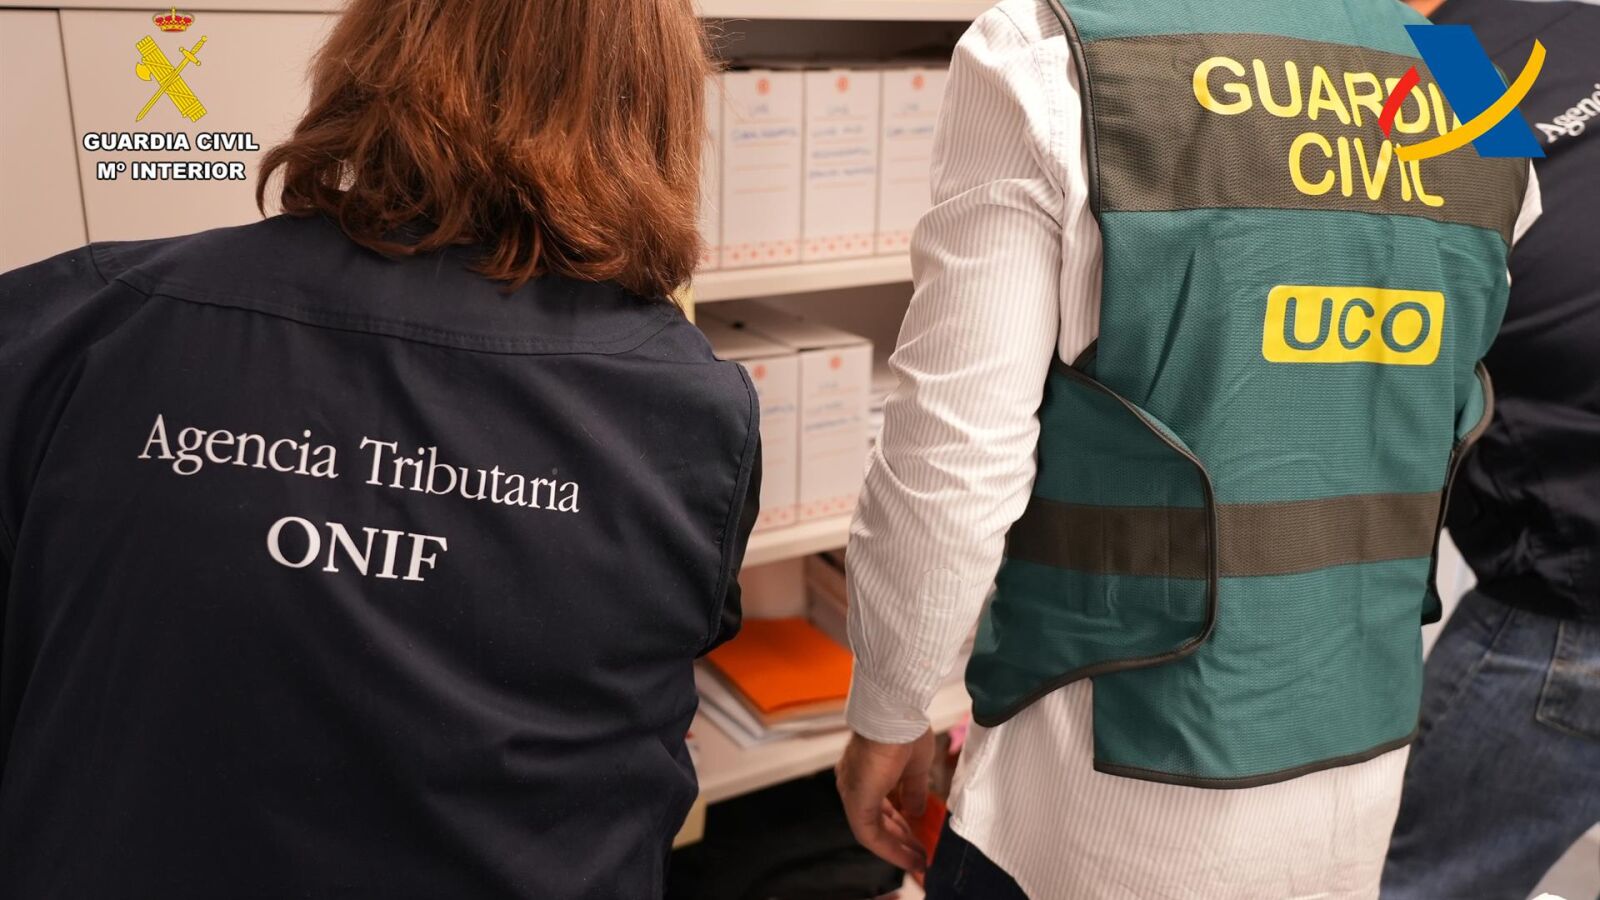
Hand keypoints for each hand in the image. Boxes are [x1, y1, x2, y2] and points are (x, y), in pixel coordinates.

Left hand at [835, 728, 934, 873]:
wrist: (897, 714)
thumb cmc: (906, 731)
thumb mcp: (915, 767)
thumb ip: (914, 791)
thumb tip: (915, 812)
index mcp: (865, 773)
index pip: (880, 807)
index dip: (899, 826)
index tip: (917, 840)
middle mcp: (853, 784)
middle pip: (876, 822)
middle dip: (900, 841)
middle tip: (922, 855)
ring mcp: (852, 793)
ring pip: (872, 831)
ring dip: (897, 848)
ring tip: (920, 860)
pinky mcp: (856, 801)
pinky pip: (870, 833)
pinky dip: (889, 848)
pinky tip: (909, 857)